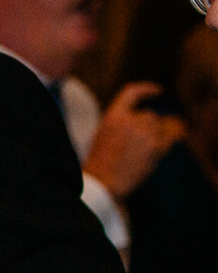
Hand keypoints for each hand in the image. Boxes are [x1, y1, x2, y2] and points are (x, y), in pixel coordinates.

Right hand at [82, 82, 182, 198]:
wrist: (104, 183)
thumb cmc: (101, 164)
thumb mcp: (102, 134)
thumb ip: (120, 122)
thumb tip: (142, 117)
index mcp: (112, 116)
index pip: (132, 92)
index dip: (147, 89)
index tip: (158, 91)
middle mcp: (129, 121)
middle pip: (150, 115)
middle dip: (151, 126)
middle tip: (147, 140)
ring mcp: (144, 133)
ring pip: (161, 126)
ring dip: (160, 134)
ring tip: (150, 148)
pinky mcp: (156, 147)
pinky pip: (172, 136)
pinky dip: (172, 138)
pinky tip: (170, 142)